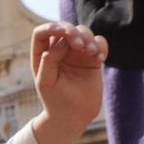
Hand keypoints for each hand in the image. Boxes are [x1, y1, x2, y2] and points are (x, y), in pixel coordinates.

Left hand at [28, 23, 107, 143]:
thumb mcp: (46, 82)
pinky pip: (99, 43)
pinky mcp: (92, 58)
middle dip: (73, 32)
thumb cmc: (55, 100)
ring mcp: (76, 53)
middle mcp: (58, 50)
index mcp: (42, 55)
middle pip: (65, 28)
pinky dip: (101, 46)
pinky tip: (99, 59)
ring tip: (91, 54)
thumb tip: (60, 41)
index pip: (42, 32)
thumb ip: (49, 60)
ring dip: (89, 38)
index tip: (63, 33)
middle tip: (79, 45)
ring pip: (84, 32)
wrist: (73, 116)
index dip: (51, 27)